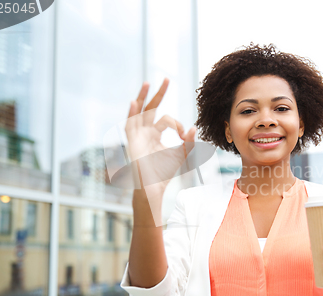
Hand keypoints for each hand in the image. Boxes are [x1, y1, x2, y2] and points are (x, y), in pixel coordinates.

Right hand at [125, 78, 196, 197]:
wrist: (154, 188)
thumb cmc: (165, 173)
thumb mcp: (182, 155)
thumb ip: (189, 142)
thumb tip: (193, 127)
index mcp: (154, 134)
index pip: (166, 119)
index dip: (177, 123)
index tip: (184, 134)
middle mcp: (144, 132)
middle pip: (150, 108)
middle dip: (158, 93)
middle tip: (167, 79)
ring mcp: (137, 136)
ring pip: (138, 112)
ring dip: (142, 97)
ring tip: (148, 83)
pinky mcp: (131, 143)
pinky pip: (129, 126)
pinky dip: (131, 114)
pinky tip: (134, 102)